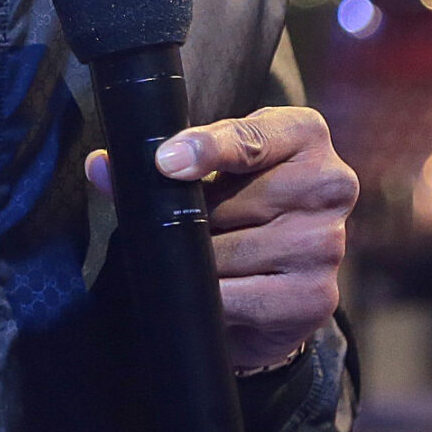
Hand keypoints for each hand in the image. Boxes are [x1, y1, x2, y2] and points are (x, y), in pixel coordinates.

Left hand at [86, 105, 355, 373]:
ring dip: (197, 260)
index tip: (165, 162)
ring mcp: (328, 243)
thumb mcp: (206, 172)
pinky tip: (204, 291)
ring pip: (233, 250)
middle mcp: (330, 184)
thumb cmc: (235, 206)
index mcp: (304, 135)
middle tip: (171, 226)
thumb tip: (101, 168)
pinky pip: (242, 296)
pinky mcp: (316, 296)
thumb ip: (156, 165)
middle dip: (191, 216)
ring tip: (190, 259)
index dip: (207, 148)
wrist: (272, 283)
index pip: (253, 138)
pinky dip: (211, 296)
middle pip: (237, 199)